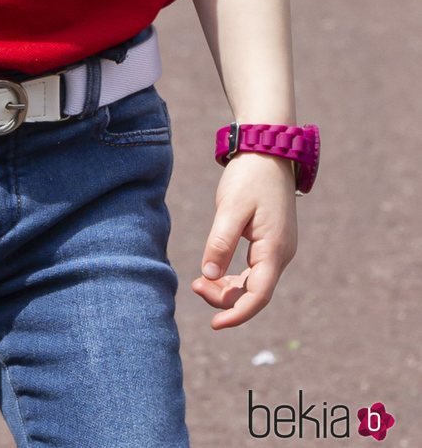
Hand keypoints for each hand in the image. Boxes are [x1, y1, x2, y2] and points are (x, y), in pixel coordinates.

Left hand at [191, 152, 297, 327]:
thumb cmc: (250, 177)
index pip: (258, 295)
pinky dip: (235, 277)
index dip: (237, 313)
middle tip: (195, 286)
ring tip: (199, 282)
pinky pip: (255, 270)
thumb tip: (209, 276)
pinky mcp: (272, 242)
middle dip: (225, 298)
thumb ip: (220, 242)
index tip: (214, 325)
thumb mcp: (230, 207)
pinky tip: (214, 273)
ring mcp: (279, 248)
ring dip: (228, 288)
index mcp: (275, 249)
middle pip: (255, 292)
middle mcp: (282, 254)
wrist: (268, 150)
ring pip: (254, 283)